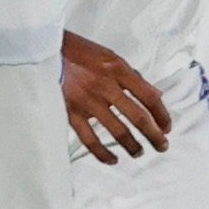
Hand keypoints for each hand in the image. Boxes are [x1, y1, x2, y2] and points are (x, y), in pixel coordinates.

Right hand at [61, 31, 170, 162]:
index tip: (167, 127)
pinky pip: (90, 139)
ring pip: (117, 131)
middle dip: (154, 136)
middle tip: (162, 146)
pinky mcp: (70, 112)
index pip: (149, 97)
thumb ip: (133, 76)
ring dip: (132, 146)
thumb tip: (156, 94)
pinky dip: (102, 153)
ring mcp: (87, 101)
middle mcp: (105, 85)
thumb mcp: (109, 56)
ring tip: (139, 153)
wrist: (42, 49)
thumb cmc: (78, 51)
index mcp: (118, 69)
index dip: (162, 115)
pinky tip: (112, 160)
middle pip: (138, 117)